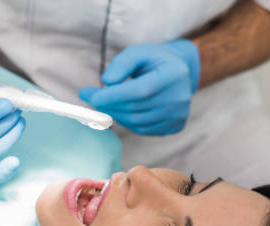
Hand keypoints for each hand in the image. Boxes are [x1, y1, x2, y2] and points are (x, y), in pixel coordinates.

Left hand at [79, 39, 199, 135]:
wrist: (180, 73)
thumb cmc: (154, 60)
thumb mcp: (139, 52)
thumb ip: (122, 63)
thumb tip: (106, 81)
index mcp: (173, 75)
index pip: (139, 91)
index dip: (113, 96)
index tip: (90, 95)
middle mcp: (179, 98)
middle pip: (136, 108)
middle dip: (108, 104)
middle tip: (90, 97)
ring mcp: (178, 115)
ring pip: (137, 122)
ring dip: (115, 114)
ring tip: (105, 102)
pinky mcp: (174, 127)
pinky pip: (143, 130)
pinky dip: (126, 121)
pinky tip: (121, 110)